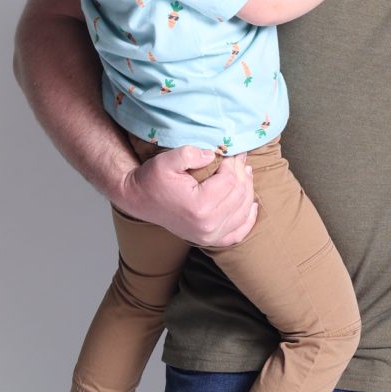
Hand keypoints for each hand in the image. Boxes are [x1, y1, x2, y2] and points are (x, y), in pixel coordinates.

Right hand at [113, 146, 256, 248]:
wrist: (139, 200)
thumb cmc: (151, 180)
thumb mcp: (166, 161)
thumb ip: (190, 154)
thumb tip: (214, 155)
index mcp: (200, 206)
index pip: (230, 180)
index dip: (233, 163)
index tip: (231, 151)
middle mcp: (208, 225)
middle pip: (239, 194)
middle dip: (242, 173)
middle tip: (239, 158)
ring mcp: (209, 236)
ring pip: (243, 210)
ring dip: (248, 190)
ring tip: (245, 172)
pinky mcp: (208, 240)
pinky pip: (237, 233)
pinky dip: (248, 219)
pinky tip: (252, 205)